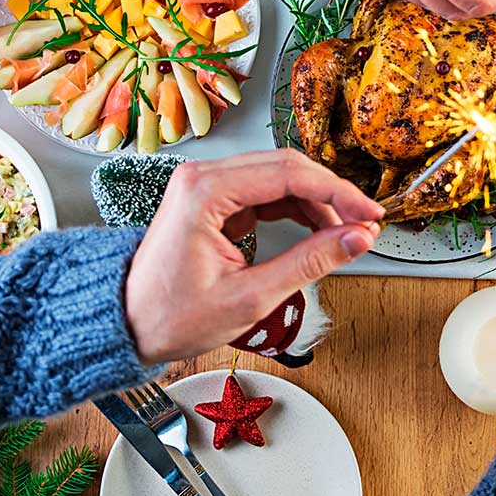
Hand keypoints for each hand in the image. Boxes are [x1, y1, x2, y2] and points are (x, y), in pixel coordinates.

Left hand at [125, 150, 383, 364]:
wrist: (126, 326)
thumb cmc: (169, 315)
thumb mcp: (250, 297)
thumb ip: (309, 263)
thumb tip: (355, 239)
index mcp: (205, 190)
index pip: (290, 174)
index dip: (339, 193)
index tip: (370, 216)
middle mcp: (203, 177)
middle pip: (287, 168)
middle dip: (332, 195)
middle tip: (365, 224)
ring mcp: (207, 186)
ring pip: (279, 178)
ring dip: (316, 202)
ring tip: (343, 233)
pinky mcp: (213, 201)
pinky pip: (265, 193)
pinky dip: (296, 209)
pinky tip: (317, 230)